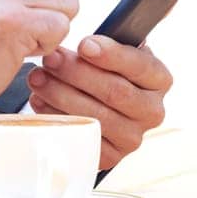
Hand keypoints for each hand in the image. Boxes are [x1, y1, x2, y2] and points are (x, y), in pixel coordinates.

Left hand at [27, 36, 172, 170]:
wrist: (96, 103)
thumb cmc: (102, 69)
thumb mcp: (112, 50)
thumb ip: (107, 41)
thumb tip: (89, 42)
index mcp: (159, 79)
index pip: (140, 66)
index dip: (111, 55)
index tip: (83, 45)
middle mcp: (152, 111)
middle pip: (114, 91)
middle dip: (76, 73)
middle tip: (50, 59)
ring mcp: (133, 137)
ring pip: (96, 115)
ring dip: (60, 94)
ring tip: (37, 78)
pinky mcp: (111, 157)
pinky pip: (83, 137)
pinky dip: (57, 118)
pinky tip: (40, 101)